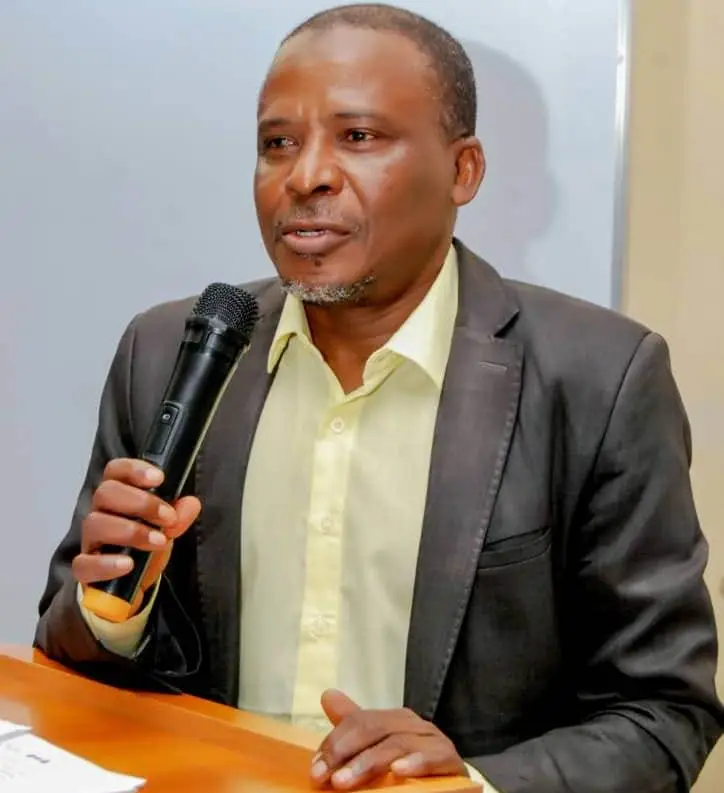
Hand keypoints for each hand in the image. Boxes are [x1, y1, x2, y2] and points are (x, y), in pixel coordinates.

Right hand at [72, 458, 200, 612]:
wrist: (134, 585)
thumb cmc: (146, 546)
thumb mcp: (168, 528)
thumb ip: (180, 514)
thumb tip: (190, 503)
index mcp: (118, 496)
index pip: (115, 471)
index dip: (134, 469)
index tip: (159, 478)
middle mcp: (100, 513)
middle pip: (105, 493)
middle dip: (141, 502)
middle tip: (168, 517)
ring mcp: (90, 541)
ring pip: (95, 524)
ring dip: (131, 531)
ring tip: (159, 541)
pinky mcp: (85, 570)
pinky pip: (83, 564)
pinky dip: (106, 564)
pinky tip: (128, 564)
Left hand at [310, 690, 466, 788]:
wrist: (450, 783)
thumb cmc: (410, 766)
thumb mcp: (379, 747)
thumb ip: (354, 726)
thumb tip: (327, 694)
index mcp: (393, 719)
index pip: (359, 721)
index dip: (335, 743)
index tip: (315, 770)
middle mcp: (412, 724)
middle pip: (374, 728)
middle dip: (346, 753)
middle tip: (327, 778)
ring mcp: (432, 739)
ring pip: (397, 744)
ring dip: (369, 763)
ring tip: (345, 781)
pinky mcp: (450, 759)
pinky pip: (432, 757)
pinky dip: (415, 763)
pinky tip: (398, 772)